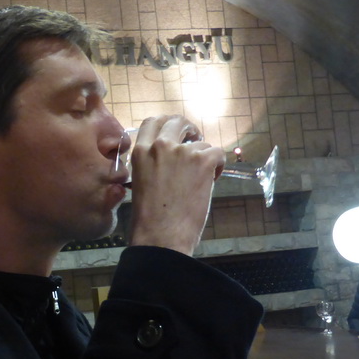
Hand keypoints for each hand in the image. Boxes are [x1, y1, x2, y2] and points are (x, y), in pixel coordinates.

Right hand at [127, 115, 224, 255]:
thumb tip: (170, 160)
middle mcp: (159, 146)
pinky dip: (218, 166)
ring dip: (204, 158)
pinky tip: (211, 181)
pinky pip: (218, 153)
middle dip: (188, 129)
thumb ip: (151, 165)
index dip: (166, 124)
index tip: (175, 133)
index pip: (152, 122)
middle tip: (195, 140)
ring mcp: (182, 152)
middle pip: (177, 121)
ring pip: (201, 144)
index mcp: (140, 152)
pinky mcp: (202, 162)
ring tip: (201, 179)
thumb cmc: (148, 220)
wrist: (161, 237)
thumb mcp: (140, 183)